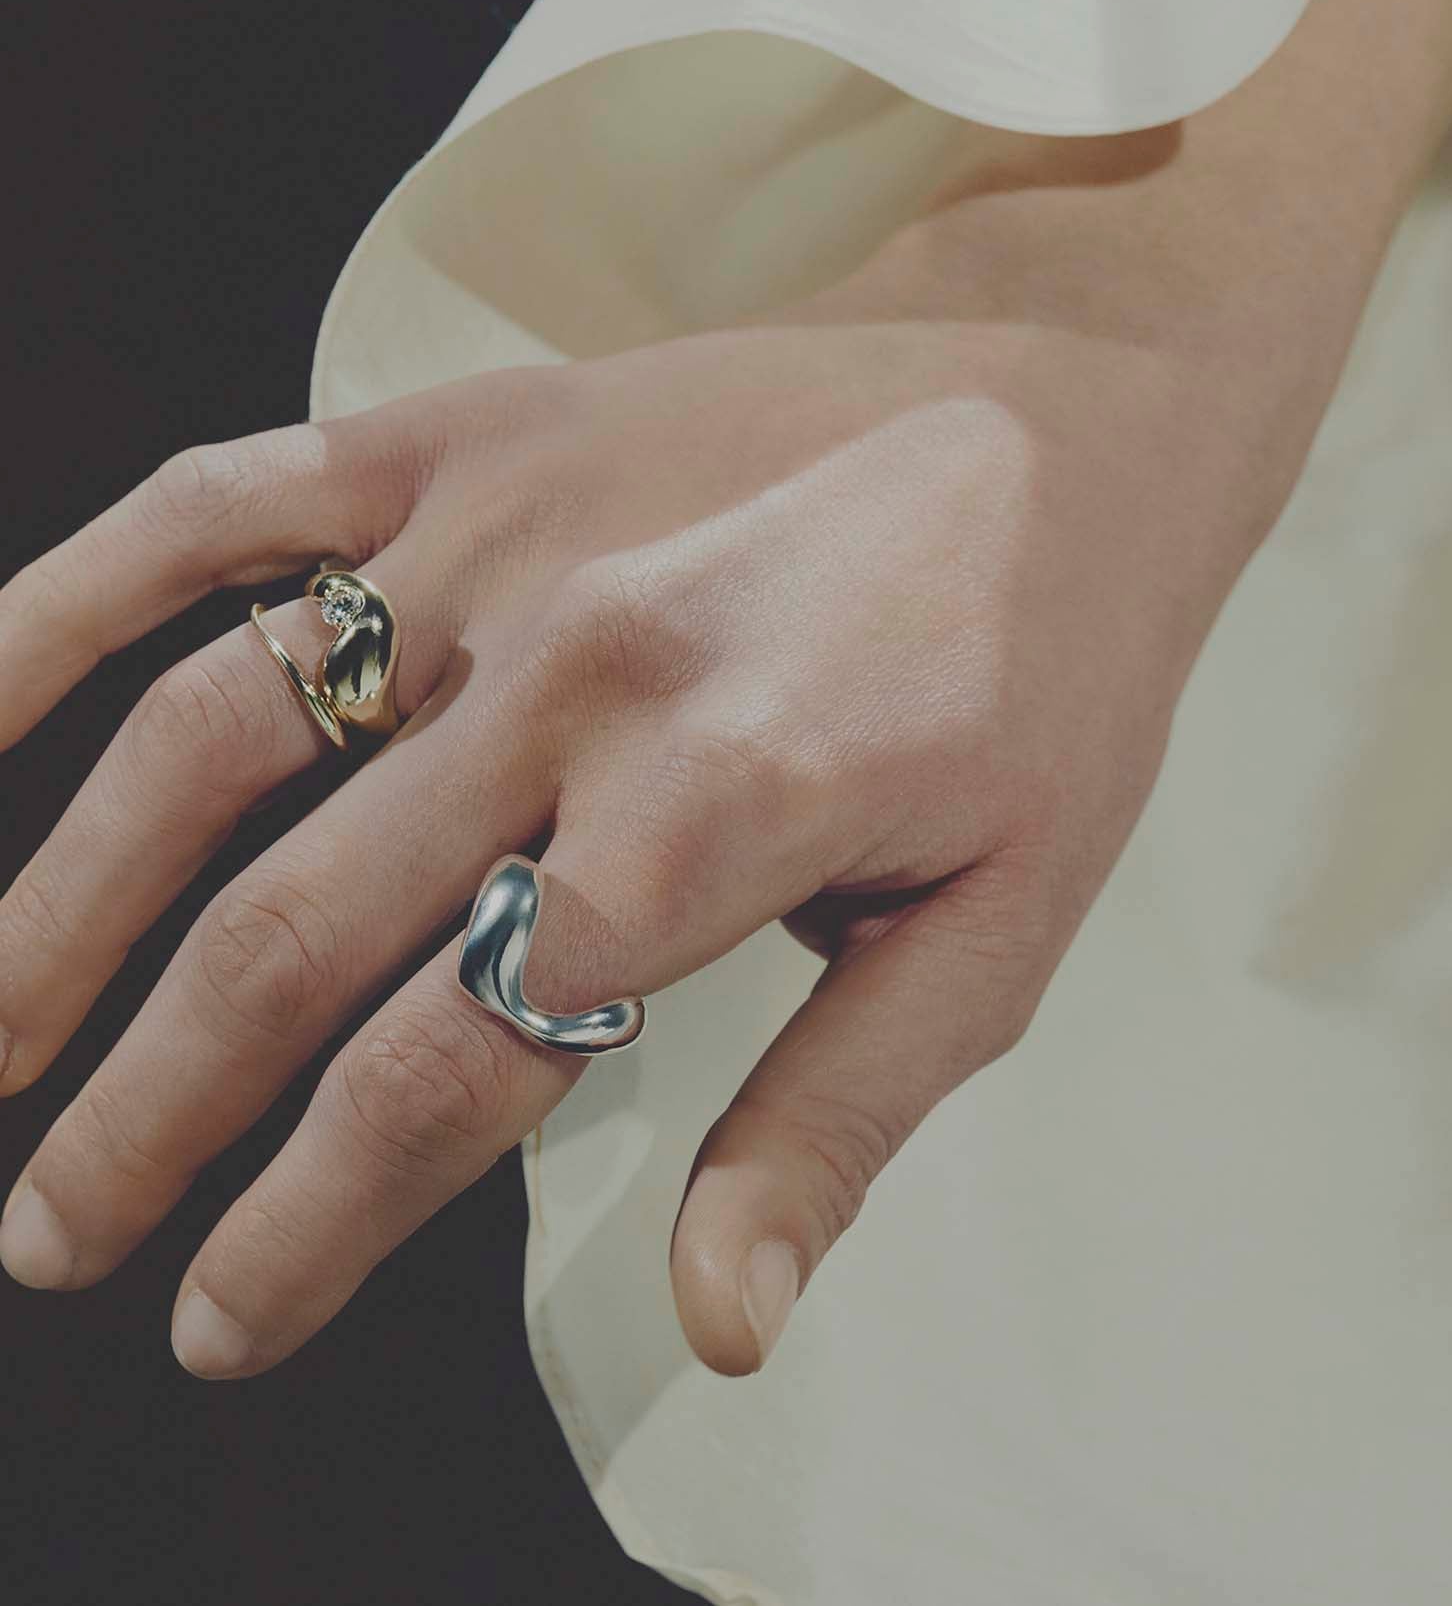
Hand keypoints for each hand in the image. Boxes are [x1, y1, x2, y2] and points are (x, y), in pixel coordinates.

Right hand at [0, 295, 1281, 1378]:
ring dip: (69, 906)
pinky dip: (70, 602)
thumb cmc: (1046, 676)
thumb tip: (719, 1327)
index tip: (218, 1317)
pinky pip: (220, 511)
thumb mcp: (999, 930)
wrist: (1068, 405)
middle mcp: (573, 680)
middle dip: (151, 1112)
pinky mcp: (462, 433)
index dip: (309, 1223)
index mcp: (711, 821)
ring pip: (215, 740)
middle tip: (52, 1231)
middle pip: (295, 935)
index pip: (444, 1070)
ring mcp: (497, 537)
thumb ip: (833, 1122)